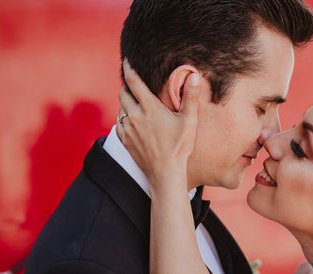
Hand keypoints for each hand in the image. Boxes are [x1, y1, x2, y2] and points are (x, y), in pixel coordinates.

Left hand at [116, 59, 200, 190]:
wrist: (165, 172)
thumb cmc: (179, 147)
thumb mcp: (189, 121)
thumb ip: (190, 97)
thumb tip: (194, 75)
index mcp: (149, 108)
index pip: (134, 81)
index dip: (129, 69)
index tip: (127, 62)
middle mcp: (135, 116)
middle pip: (123, 93)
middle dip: (127, 87)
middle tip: (134, 86)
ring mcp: (127, 129)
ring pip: (120, 109)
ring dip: (125, 104)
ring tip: (135, 105)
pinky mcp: (125, 141)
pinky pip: (118, 125)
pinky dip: (123, 120)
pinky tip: (132, 123)